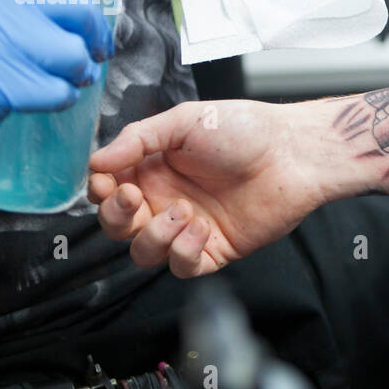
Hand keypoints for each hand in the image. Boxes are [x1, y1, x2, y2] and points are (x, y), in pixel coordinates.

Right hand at [88, 100, 324, 277]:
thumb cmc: (244, 130)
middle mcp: (166, 200)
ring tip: (184, 210)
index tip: (104, 181)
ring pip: (146, 253)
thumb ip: (137, 139)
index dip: (99, 191)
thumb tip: (96, 160)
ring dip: (154, 236)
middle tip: (135, 197)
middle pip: (118, 227)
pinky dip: (183, 252)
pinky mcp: (215, 250)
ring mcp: (190, 228)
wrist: (292, 152)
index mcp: (153, 169)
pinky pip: (183, 267)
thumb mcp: (184, 121)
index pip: (108, 191)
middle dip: (116, 217)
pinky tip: (201, 227)